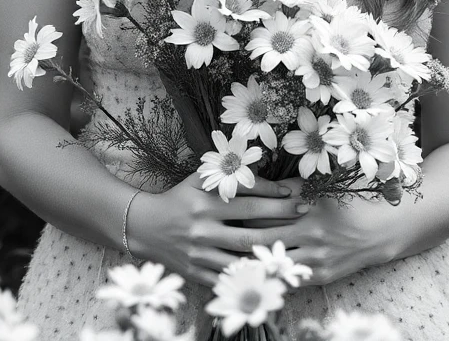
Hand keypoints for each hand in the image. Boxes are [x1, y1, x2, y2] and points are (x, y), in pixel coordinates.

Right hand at [127, 170, 309, 289]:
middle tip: (304, 216)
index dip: (273, 198)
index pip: (246, 200)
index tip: (295, 195)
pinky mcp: (195, 273)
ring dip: (268, 256)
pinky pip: (226, 278)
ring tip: (294, 249)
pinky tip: (267, 272)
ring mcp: (199, 254)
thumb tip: (259, 170)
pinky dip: (247, 276)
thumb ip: (226, 176)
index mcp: (205, 203)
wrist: (144, 226)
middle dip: (281, 224)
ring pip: (240, 259)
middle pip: (249, 231)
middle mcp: (203, 229)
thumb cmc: (179, 198)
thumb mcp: (199, 180)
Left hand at [239, 177, 398, 286]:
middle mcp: (309, 234)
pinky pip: (288, 277)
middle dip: (239, 238)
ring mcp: (315, 258)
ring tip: (227, 258)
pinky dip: (271, 274)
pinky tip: (255, 273)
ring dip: (250, 261)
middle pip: (263, 238)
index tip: (224, 212)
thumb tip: (258, 186)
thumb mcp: (319, 188)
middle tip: (217, 236)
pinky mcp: (320, 276)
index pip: (263, 212)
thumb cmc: (345, 203)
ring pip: (273, 261)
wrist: (378, 231)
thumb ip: (289, 188)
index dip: (241, 213)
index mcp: (306, 207)